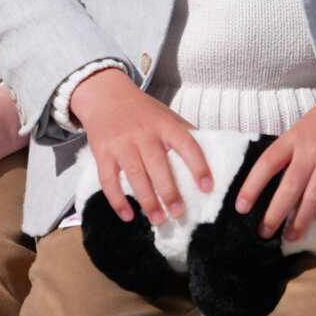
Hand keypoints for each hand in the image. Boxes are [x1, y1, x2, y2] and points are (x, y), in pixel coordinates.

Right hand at [70, 69, 211, 224]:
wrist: (105, 94)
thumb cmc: (142, 110)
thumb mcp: (166, 114)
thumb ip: (185, 132)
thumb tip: (213, 152)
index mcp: (164, 124)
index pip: (186, 144)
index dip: (198, 166)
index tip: (208, 187)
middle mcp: (143, 133)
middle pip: (158, 165)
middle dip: (169, 192)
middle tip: (179, 213)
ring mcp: (121, 143)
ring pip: (135, 175)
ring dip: (147, 200)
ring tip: (158, 220)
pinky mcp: (102, 152)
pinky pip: (108, 179)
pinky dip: (117, 200)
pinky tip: (128, 216)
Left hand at [236, 96, 315, 240]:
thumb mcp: (302, 130)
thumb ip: (289, 154)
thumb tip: (271, 186)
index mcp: (293, 138)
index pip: (266, 164)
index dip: (252, 187)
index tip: (241, 208)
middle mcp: (311, 148)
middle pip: (289, 185)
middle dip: (275, 213)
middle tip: (264, 232)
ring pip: (313, 194)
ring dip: (301, 219)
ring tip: (291, 236)